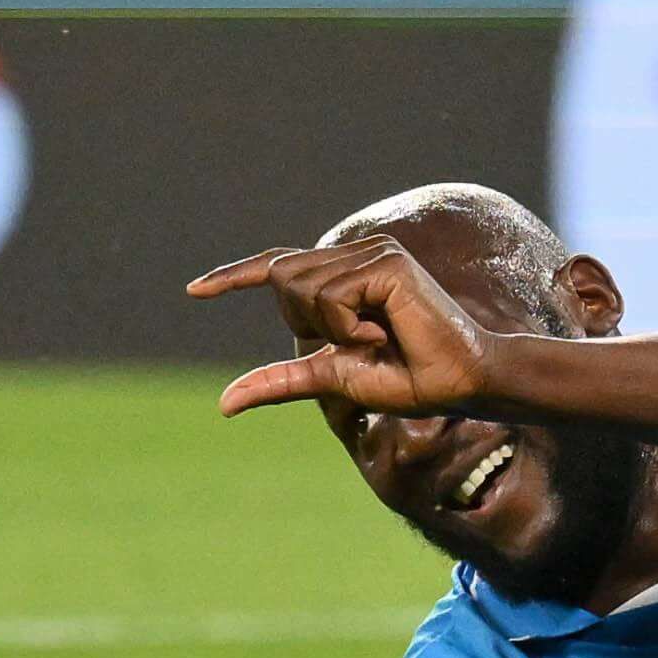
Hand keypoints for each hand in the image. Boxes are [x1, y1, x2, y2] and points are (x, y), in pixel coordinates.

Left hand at [186, 238, 503, 418]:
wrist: (463, 383)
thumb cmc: (410, 380)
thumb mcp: (333, 377)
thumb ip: (283, 379)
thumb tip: (223, 404)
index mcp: (347, 275)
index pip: (279, 265)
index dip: (234, 276)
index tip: (194, 291)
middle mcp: (359, 254)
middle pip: (280, 276)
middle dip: (303, 320)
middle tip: (360, 343)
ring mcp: (375, 253)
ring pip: (300, 287)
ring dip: (330, 329)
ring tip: (379, 340)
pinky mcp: (387, 263)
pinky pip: (330, 296)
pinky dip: (346, 327)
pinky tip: (384, 334)